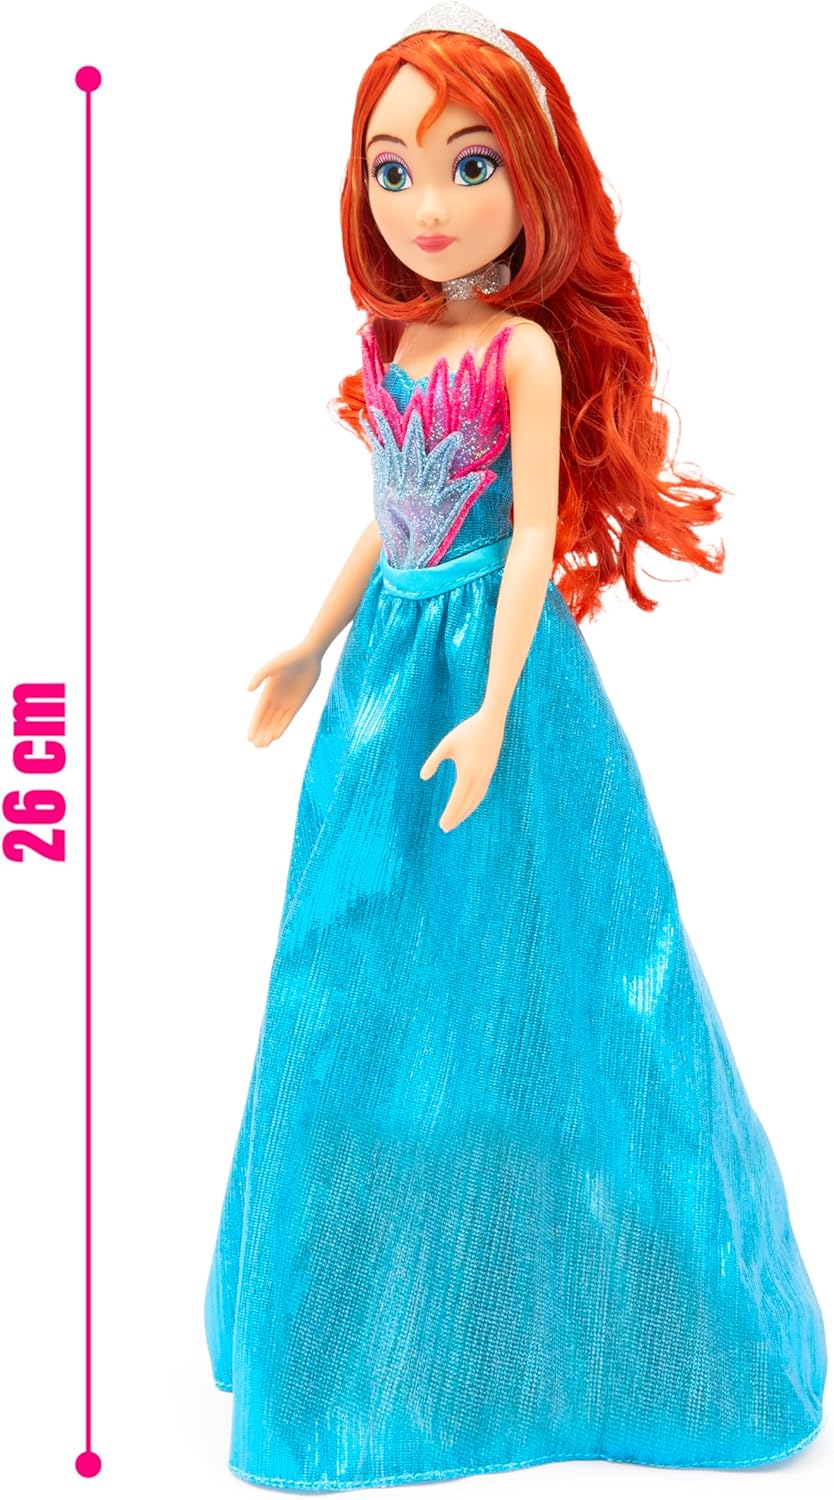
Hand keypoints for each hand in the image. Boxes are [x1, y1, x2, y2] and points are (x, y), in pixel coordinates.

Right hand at [246, 642, 321, 746]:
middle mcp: (275, 699)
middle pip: (266, 720)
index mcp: (267, 691)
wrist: (309, 656)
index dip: (253, 725)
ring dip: (269, 733)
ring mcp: (286, 702)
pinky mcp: (297, 704)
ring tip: (263, 746)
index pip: (259, 712)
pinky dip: (282, 728)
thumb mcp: (273, 666)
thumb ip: (260, 676)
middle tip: (255, 746)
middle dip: (260, 732)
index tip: (248, 737)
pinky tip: (275, 737)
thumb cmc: (289, 658)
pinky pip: (288, 719)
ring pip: (276, 722)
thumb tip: (248, 690)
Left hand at [419, 705, 505, 831]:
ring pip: (476, 800)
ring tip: (456, 820)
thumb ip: (433, 761)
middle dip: (456, 817)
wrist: (491, 723)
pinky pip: (481, 793)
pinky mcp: (489, 772)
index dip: (449, 814)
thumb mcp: (446, 745)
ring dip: (466, 812)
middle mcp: (479, 778)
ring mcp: (486, 776)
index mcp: (467, 774)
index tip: (442, 825)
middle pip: (467, 805)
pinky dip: (474, 803)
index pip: (457, 801)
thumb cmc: (466, 732)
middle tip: (446, 828)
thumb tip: (422, 777)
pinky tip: (468, 804)